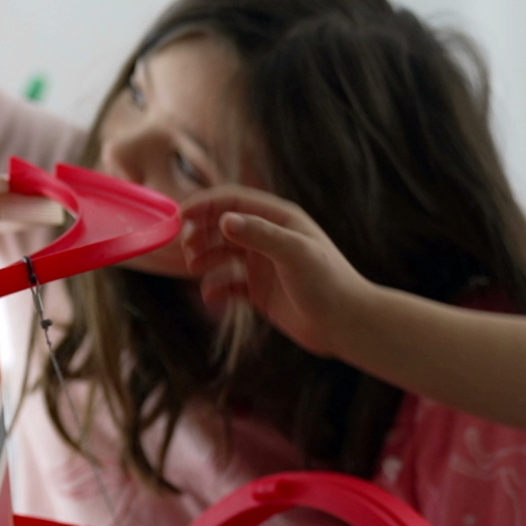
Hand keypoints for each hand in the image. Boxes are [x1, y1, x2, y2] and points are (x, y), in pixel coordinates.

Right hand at [180, 187, 377, 359]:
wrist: (347, 324)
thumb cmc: (328, 283)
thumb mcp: (295, 254)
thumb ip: (260, 235)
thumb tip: (224, 220)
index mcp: (280, 219)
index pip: (234, 201)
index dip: (205, 205)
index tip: (179, 216)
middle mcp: (270, 238)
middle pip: (223, 225)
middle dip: (201, 232)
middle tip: (187, 247)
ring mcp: (264, 264)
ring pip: (222, 253)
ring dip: (204, 257)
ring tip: (195, 268)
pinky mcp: (260, 291)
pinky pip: (228, 284)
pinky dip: (215, 287)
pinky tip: (212, 297)